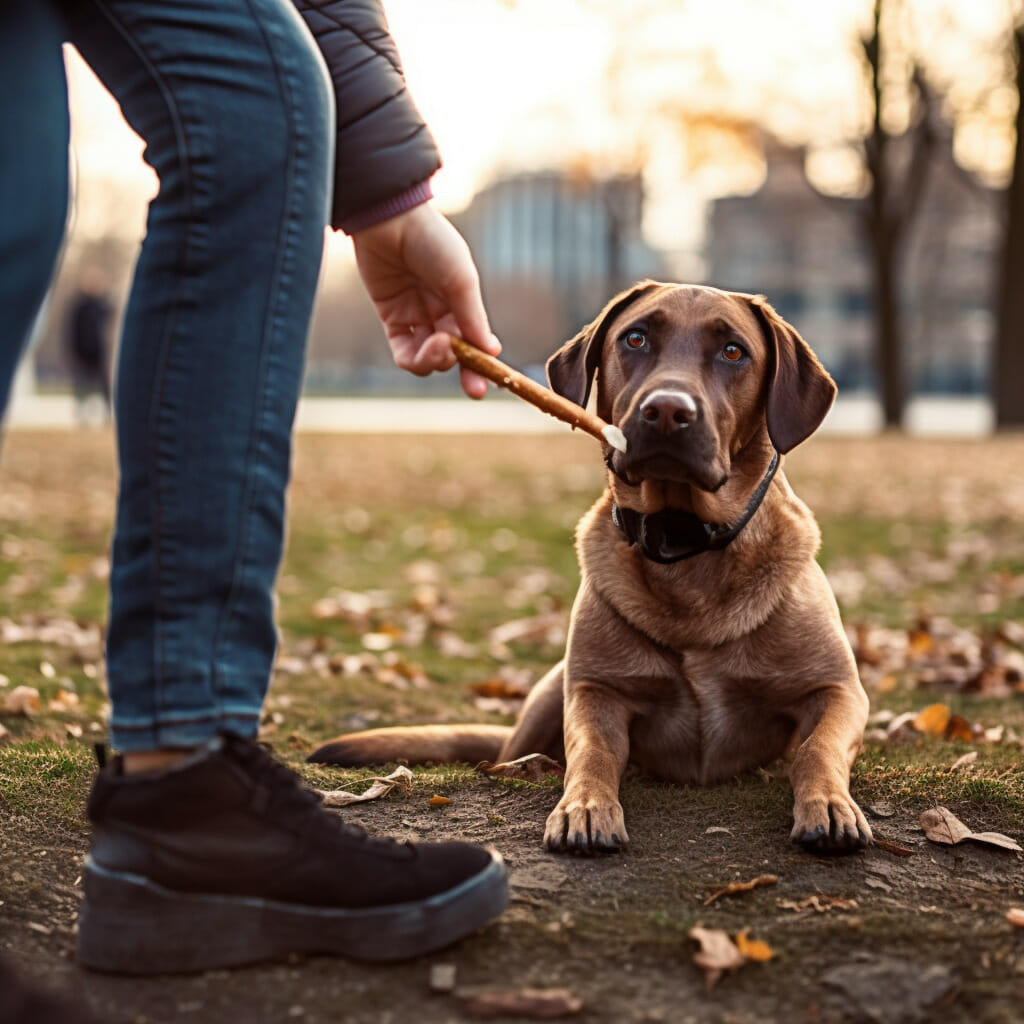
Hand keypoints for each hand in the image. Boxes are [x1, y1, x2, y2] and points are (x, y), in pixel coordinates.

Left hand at [351, 203, 499, 398]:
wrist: (389, 220)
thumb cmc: (432, 243)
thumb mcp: (460, 280)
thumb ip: (472, 317)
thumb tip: (490, 351)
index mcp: (463, 301)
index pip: (476, 341)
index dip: (484, 364)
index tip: (491, 382)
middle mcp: (441, 312)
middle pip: (456, 355)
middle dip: (465, 370)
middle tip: (474, 388)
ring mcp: (416, 318)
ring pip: (429, 359)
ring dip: (438, 361)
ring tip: (440, 345)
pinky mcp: (391, 319)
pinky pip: (404, 352)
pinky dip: (415, 359)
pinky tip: (425, 347)